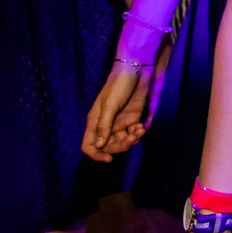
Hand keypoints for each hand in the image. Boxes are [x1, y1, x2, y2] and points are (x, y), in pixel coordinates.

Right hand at [81, 48, 162, 162]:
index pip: (89, 145)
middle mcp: (106, 125)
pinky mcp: (132, 120)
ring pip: (122, 142)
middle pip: (108, 147)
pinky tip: (142, 127)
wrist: (136, 72)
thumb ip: (104, 125)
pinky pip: (133, 134)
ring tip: (139, 130)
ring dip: (131, 140)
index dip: (96, 155)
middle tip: (132, 138)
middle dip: (120, 146)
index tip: (108, 159)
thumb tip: (99, 146)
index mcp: (94, 122)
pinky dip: (138, 134)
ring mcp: (119, 123)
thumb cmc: (119, 85)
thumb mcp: (110, 105)